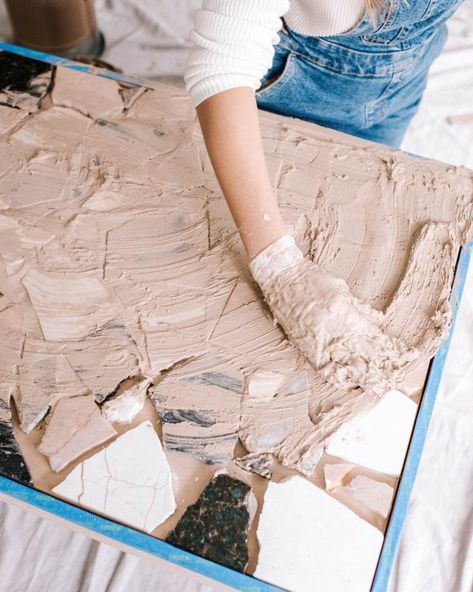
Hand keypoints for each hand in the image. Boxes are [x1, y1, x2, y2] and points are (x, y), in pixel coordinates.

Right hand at [250, 235, 417, 393]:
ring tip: (379, 384)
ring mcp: (318, 340)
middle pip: (363, 354)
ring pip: (346, 366)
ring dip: (364, 376)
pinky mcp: (306, 347)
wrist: (281, 278)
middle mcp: (332, 329)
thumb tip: (377, 322)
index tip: (401, 355)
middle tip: (396, 376)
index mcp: (343, 311)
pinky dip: (340, 378)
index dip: (388, 348)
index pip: (372, 335)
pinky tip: (351, 383)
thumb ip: (359, 308)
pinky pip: (325, 369)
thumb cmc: (311, 279)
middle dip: (382, 366)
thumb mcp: (341, 289)